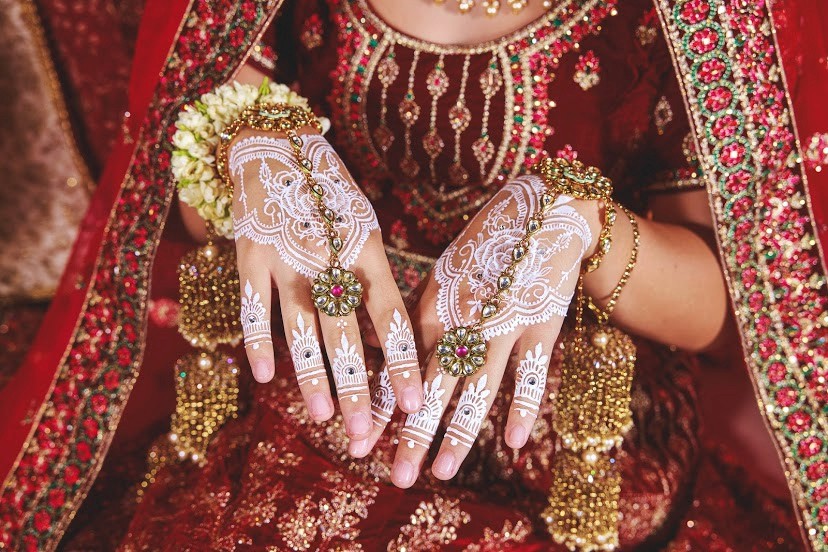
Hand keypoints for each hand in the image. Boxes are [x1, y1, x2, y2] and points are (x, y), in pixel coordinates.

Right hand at [230, 129, 422, 441]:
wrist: (273, 142)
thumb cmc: (328, 192)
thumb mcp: (362, 225)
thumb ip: (370, 278)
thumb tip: (381, 338)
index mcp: (366, 248)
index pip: (389, 316)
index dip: (401, 362)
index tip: (413, 403)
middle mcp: (329, 255)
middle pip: (344, 333)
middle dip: (356, 388)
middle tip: (365, 434)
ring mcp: (286, 256)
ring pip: (299, 329)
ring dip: (311, 376)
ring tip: (321, 418)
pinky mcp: (249, 254)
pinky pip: (252, 307)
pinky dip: (257, 342)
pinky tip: (264, 377)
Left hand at [363, 174, 598, 486]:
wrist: (543, 212)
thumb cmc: (486, 246)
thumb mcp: (444, 276)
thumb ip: (425, 318)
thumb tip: (394, 357)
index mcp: (432, 307)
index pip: (400, 368)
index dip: (381, 407)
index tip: (360, 442)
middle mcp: (462, 320)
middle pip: (434, 387)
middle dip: (413, 434)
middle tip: (397, 477)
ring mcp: (502, 324)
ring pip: (477, 388)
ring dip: (459, 433)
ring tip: (442, 471)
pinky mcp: (540, 325)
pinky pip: (532, 374)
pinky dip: (524, 407)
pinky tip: (515, 441)